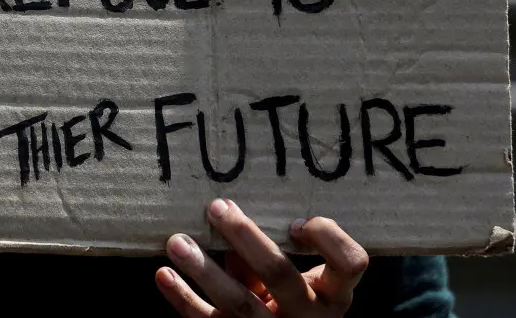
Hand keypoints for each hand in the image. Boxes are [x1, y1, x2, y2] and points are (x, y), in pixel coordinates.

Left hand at [156, 199, 367, 316]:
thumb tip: (225, 213)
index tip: (295, 222)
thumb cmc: (289, 300)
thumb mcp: (296, 280)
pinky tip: (164, 275)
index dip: (327, 237)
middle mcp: (308, 317)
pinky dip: (183, 298)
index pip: (350, 262)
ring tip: (177, 242)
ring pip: (239, 304)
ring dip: (204, 270)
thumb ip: (269, 254)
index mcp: (333, 295)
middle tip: (217, 209)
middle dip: (247, 239)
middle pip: (281, 276)